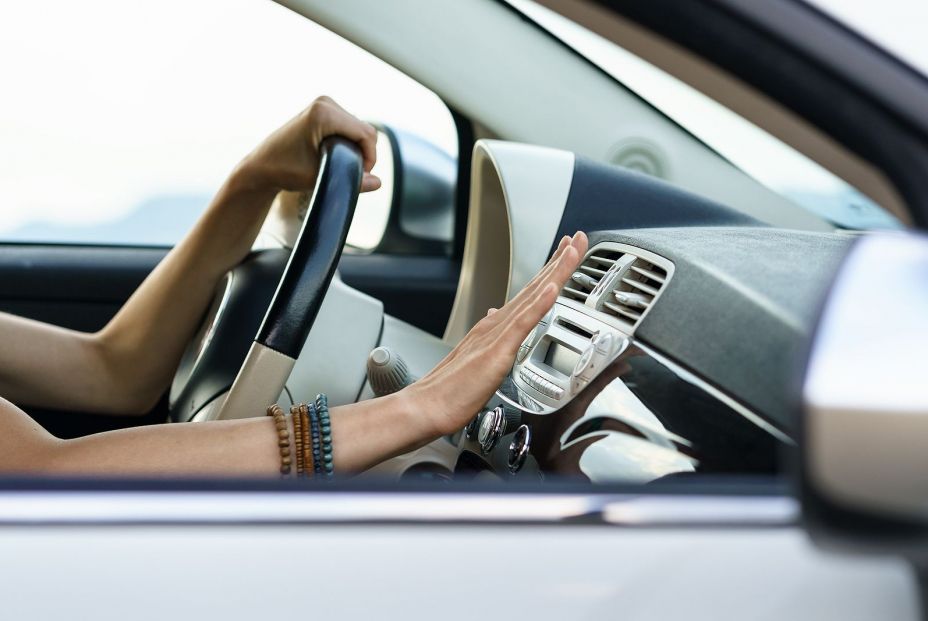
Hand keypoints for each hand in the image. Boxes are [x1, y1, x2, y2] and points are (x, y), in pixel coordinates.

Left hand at [234, 96, 380, 193]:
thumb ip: (352, 181)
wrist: (261, 166)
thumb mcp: (321, 178)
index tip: (361, 175)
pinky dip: (349, 141)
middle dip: (364, 153)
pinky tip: (338, 156)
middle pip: (364, 129)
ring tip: (343, 166)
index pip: (366, 133)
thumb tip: (378, 182)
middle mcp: (325, 103)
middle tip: (353, 174)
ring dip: (357, 148)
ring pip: (358, 127)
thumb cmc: (285, 171)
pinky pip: (349, 125)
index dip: (370, 157)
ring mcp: (324, 104)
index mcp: (324, 114)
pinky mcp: (322, 109)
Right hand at [404, 232, 588, 435]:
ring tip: (572, 250)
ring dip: (555, 272)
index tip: (567, 252)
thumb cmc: (450, 390)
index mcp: (494, 327)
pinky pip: (522, 324)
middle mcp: (496, 324)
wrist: (427, 406)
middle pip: (535, 286)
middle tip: (578, 238)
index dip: (551, 271)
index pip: (530, 293)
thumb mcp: (477, 357)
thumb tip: (495, 314)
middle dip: (560, 261)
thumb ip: (490, 335)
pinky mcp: (497, 352)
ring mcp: (496, 335)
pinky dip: (539, 304)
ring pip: (532, 297)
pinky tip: (552, 288)